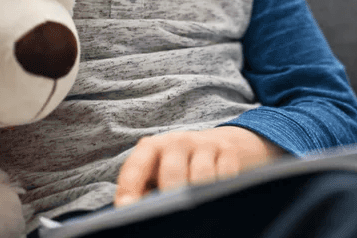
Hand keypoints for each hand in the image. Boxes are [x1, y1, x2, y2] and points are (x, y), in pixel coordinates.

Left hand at [113, 127, 285, 206]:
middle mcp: (177, 141)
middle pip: (172, 172)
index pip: (136, 166)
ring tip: (193, 213)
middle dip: (170, 198)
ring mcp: (204, 144)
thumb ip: (143, 190)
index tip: (128, 209)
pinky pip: (226, 174)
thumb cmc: (176, 166)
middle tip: (169, 214)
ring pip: (201, 175)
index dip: (130, 188)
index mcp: (152, 146)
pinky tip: (215, 200)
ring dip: (198, 195)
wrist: (213, 143)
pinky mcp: (228, 151)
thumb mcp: (155, 172)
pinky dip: (221, 189)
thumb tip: (134, 210)